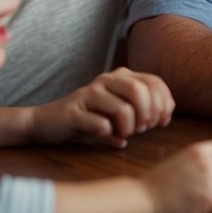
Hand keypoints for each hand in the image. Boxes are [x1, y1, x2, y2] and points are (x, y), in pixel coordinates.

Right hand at [31, 67, 174, 147]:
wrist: (46, 122)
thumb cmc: (88, 119)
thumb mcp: (118, 114)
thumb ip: (142, 112)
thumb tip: (165, 118)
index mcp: (121, 76)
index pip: (153, 82)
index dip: (164, 103)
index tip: (162, 122)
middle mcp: (106, 79)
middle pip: (140, 91)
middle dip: (148, 114)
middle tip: (143, 130)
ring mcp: (89, 93)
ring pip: (123, 109)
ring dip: (129, 128)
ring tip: (125, 134)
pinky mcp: (74, 110)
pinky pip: (101, 124)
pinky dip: (109, 135)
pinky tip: (108, 136)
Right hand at [142, 139, 211, 212]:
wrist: (144, 198)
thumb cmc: (159, 183)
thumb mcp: (181, 161)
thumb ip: (200, 161)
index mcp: (198, 150)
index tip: (209, 176)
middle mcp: (205, 161)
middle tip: (202, 193)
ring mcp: (207, 179)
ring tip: (202, 201)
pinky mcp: (208, 197)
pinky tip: (203, 211)